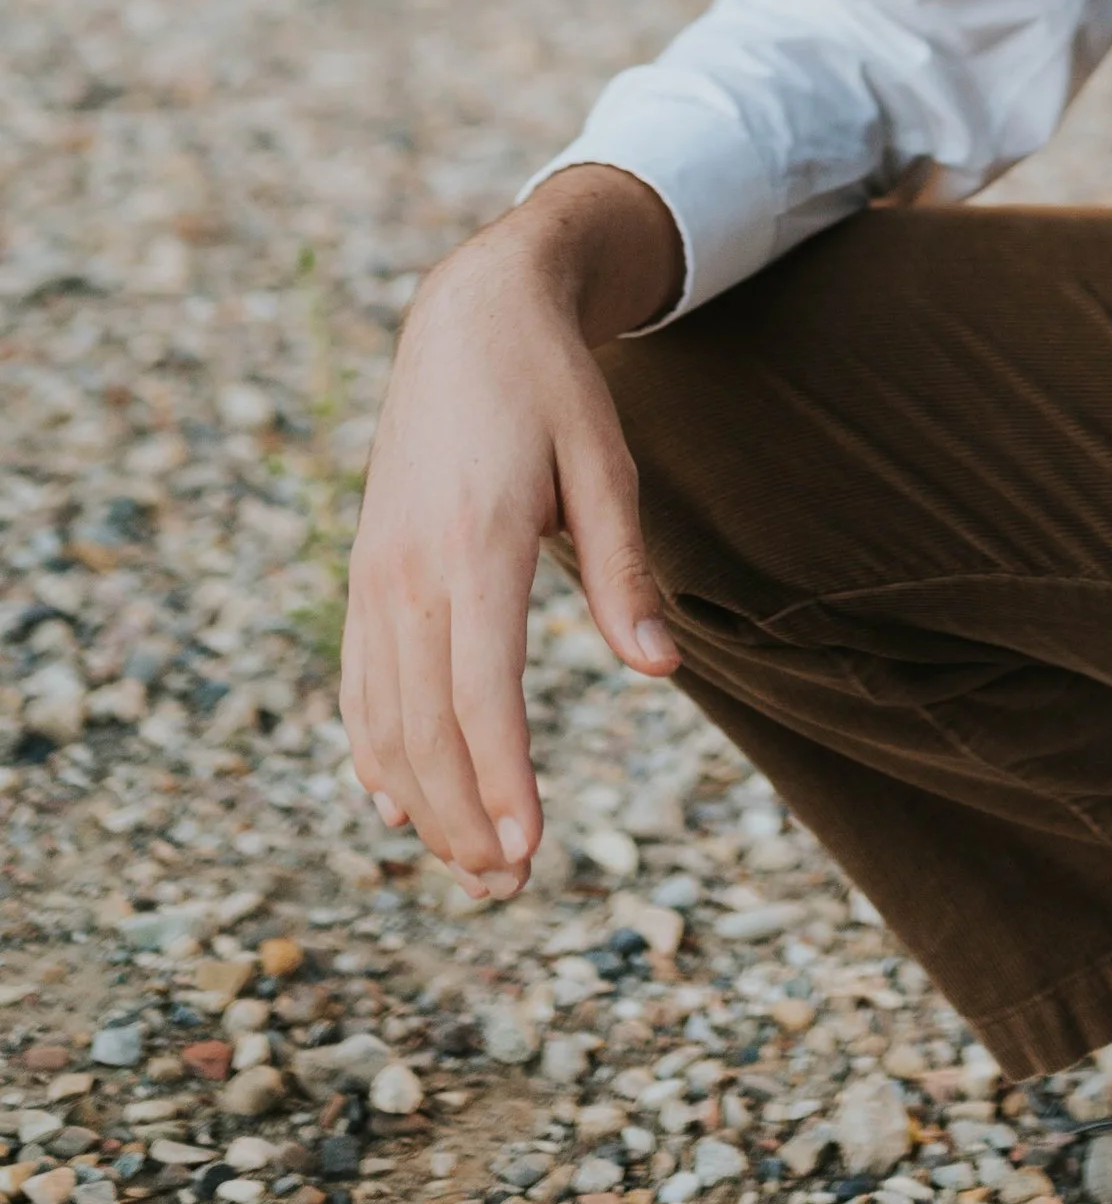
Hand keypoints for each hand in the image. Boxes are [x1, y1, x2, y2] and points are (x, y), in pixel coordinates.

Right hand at [341, 168, 683, 896]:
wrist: (468, 316)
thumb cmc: (553, 389)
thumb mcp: (607, 463)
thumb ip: (624, 569)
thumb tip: (660, 669)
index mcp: (475, 543)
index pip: (481, 691)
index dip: (501, 778)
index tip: (528, 847)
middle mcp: (409, 569)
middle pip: (425, 725)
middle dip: (463, 817)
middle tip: (510, 887)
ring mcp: (376, 573)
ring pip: (383, 716)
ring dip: (420, 801)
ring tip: (470, 866)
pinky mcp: (367, 571)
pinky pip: (360, 682)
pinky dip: (373, 750)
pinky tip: (396, 803)